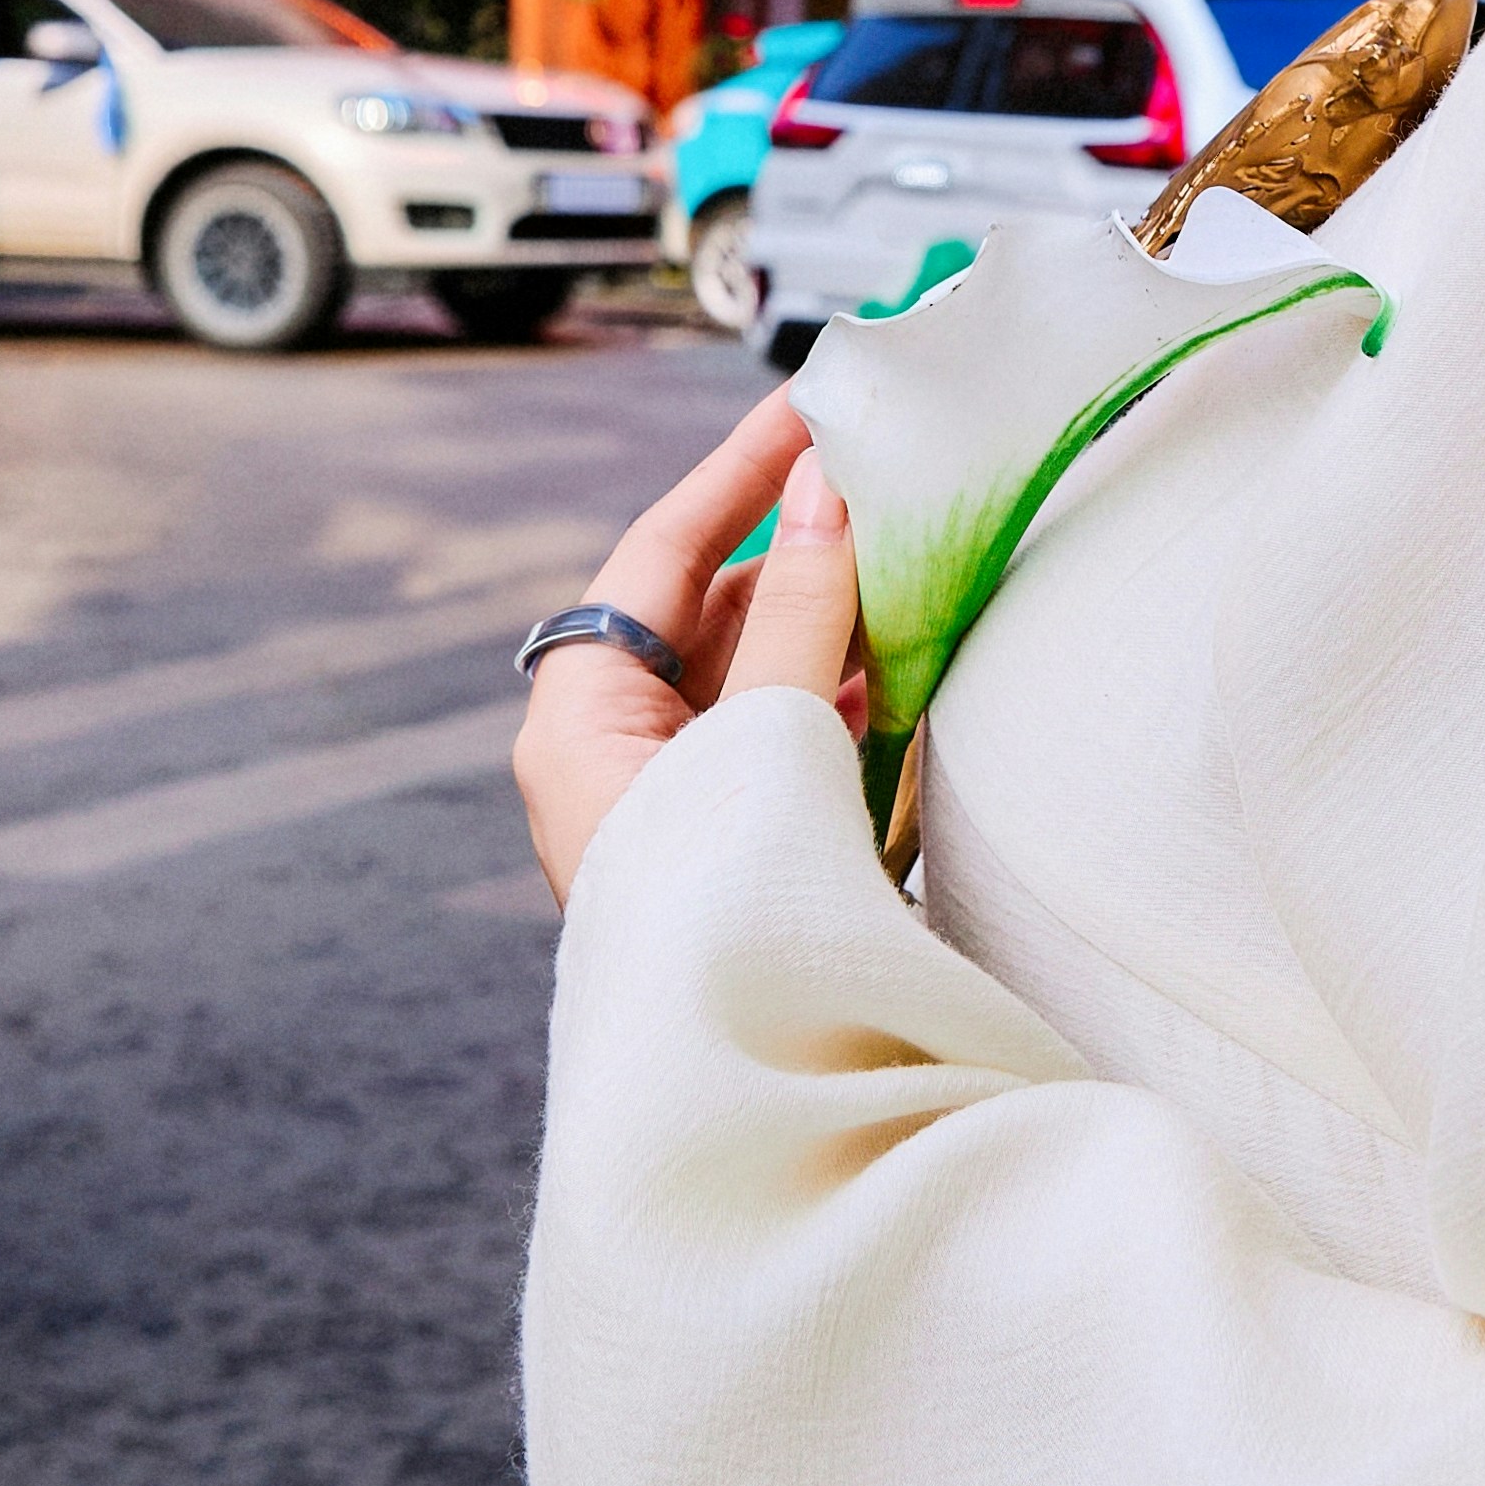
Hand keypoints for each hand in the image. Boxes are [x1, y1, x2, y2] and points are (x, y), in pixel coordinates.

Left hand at [513, 392, 866, 905]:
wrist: (734, 1083)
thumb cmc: (721, 902)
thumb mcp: (764, 734)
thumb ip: (799, 610)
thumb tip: (826, 488)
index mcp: (576, 718)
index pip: (658, 551)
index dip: (739, 471)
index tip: (810, 402)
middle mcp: (608, 754)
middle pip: (705, 611)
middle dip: (798, 549)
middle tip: (885, 485)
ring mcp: (667, 804)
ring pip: (750, 674)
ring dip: (827, 619)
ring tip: (908, 562)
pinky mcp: (724, 847)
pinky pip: (776, 740)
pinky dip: (835, 695)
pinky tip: (895, 669)